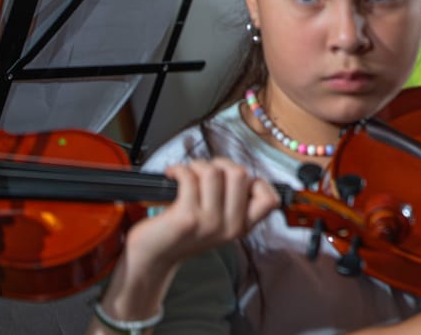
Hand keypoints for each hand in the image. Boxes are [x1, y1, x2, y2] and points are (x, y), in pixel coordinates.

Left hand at [120, 158, 278, 272]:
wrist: (152, 257)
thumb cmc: (181, 235)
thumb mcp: (217, 225)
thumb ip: (233, 203)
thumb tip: (236, 170)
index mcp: (241, 227)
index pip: (269, 199)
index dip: (257, 182)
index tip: (236, 180)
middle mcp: (229, 227)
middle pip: (240, 174)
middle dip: (221, 163)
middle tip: (205, 171)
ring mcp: (209, 223)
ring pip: (214, 172)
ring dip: (197, 165)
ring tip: (187, 173)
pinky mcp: (187, 218)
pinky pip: (189, 177)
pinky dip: (179, 169)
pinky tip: (173, 175)